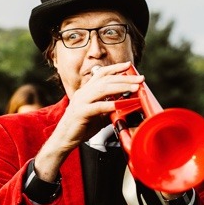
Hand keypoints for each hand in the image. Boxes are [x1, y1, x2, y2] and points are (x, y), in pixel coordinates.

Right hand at [34, 62, 142, 180]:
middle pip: (106, 80)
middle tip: (139, 78)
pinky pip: (97, 106)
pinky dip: (110, 105)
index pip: (101, 74)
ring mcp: (81, 101)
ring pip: (103, 89)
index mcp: (86, 91)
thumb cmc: (80, 127)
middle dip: (124, 77)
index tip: (128, 65)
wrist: (63, 139)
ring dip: (121, 87)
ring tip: (134, 88)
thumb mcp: (98, 116)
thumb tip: (125, 106)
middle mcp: (83, 93)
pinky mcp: (80, 112)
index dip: (115, 68)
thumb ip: (109, 109)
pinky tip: (120, 105)